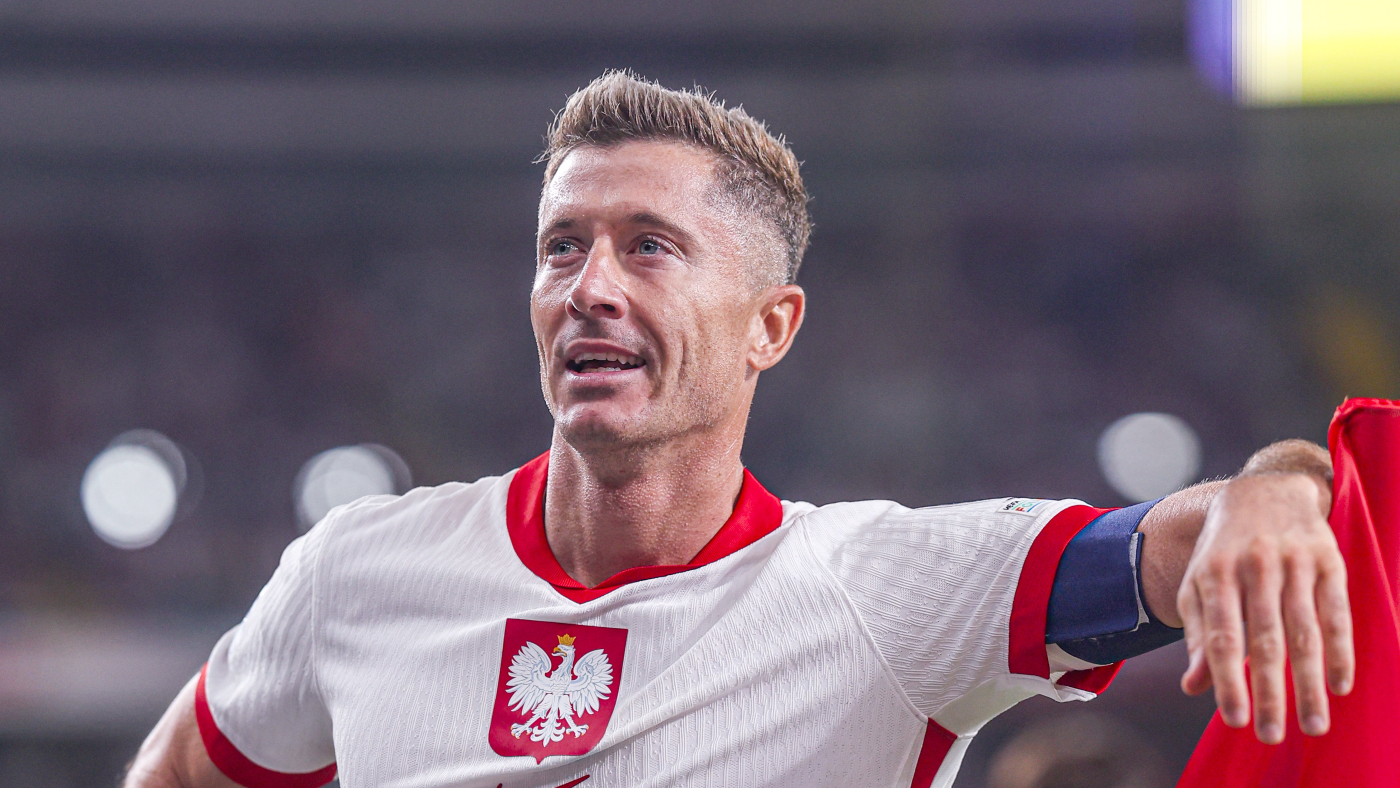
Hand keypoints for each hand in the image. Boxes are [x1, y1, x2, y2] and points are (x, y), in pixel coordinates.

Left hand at [1177, 472, 1353, 742]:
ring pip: (1303, 632)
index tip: (1235, 720)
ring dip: (1309, 683)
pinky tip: (1340, 686)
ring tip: (1313, 725)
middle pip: (1264, 640)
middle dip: (1269, 692)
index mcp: (1215, 574)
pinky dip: (1341, 651)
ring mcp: (1294, 562)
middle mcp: (1254, 567)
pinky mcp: (1328, 560)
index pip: (1222, 637)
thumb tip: (1193, 688)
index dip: (1228, 680)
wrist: (1264, 491)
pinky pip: (1337, 613)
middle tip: (1272, 736)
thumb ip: (1198, 635)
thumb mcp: (1200, 584)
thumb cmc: (1224, 550)